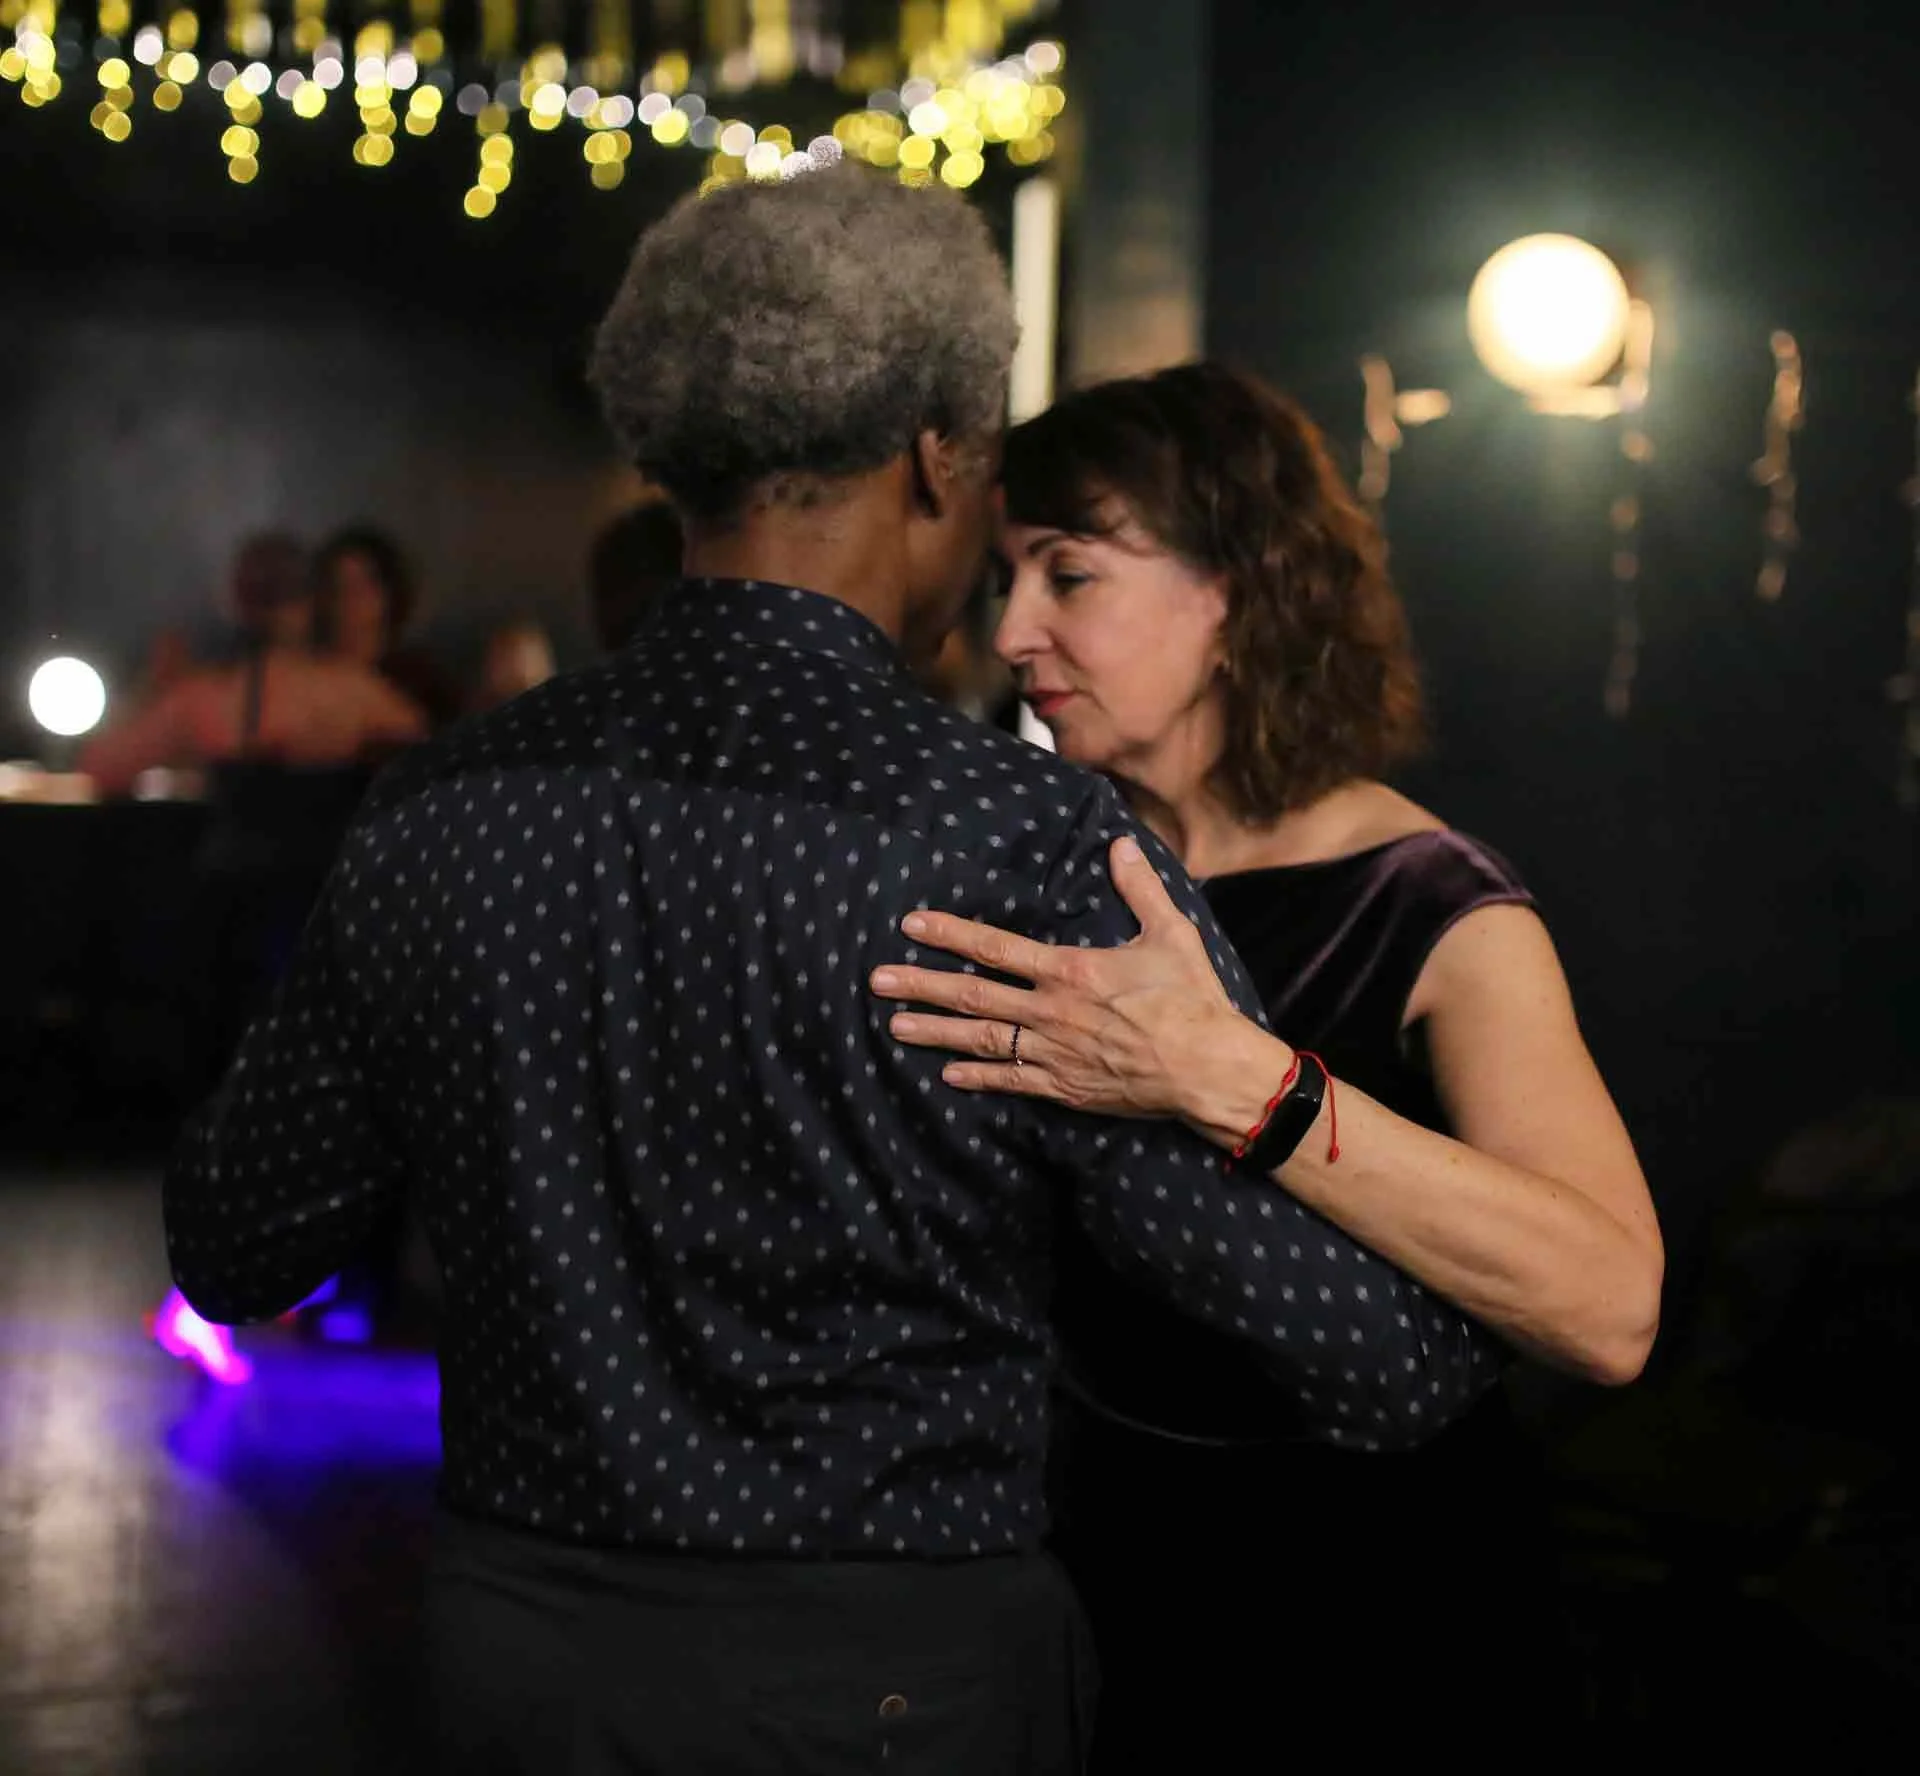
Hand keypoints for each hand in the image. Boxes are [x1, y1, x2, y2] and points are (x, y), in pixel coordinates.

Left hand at [869, 836, 1246, 1118]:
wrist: (1208, 1068)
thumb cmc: (1192, 999)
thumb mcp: (1169, 932)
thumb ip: (1138, 887)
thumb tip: (1120, 843)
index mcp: (1070, 971)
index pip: (995, 947)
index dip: (950, 932)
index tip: (913, 924)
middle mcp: (1051, 1012)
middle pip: (973, 995)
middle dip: (921, 984)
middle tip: (877, 978)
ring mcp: (1053, 1053)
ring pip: (981, 1039)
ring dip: (935, 1031)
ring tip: (894, 1024)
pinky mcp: (1065, 1088)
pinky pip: (1011, 1081)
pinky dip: (977, 1076)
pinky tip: (947, 1073)